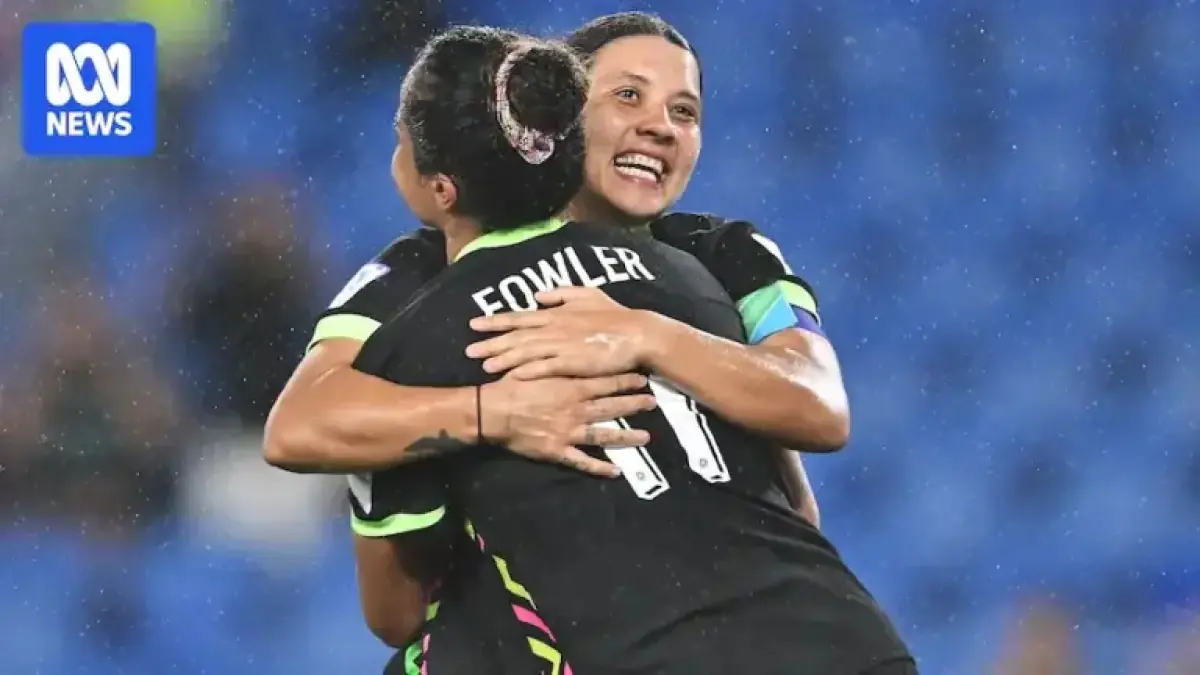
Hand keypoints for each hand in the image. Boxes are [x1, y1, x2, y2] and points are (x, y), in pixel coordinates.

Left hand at [467, 287, 655, 379]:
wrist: (637, 333)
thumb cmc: (614, 315)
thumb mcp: (587, 295)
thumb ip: (560, 294)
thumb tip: (537, 295)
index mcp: (556, 313)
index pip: (519, 318)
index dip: (496, 321)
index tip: (474, 323)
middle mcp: (554, 328)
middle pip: (516, 336)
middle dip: (491, 342)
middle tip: (468, 350)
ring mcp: (563, 345)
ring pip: (527, 352)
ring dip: (504, 358)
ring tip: (484, 365)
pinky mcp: (574, 362)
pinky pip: (546, 367)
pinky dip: (529, 371)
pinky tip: (513, 376)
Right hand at [480, 372, 655, 476]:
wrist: (492, 411)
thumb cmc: (511, 384)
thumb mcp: (534, 362)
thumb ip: (556, 358)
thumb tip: (571, 346)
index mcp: (571, 386)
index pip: (605, 381)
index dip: (626, 380)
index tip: (643, 378)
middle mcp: (576, 409)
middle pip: (610, 406)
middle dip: (633, 404)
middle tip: (653, 402)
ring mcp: (569, 431)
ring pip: (604, 434)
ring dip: (626, 436)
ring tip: (646, 437)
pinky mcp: (558, 450)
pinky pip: (582, 460)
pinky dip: (599, 467)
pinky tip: (616, 471)